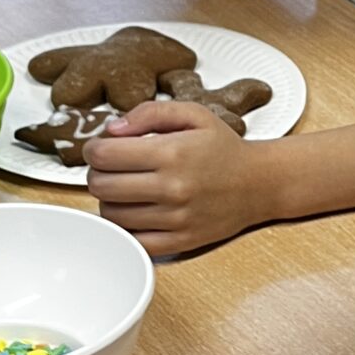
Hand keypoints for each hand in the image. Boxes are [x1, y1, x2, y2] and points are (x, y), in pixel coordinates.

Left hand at [84, 101, 264, 254]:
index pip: (104, 155)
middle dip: (97, 174)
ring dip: (110, 200)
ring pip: (113, 215)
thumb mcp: (193, 115)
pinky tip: (134, 212)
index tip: (100, 148)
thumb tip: (112, 130)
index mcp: (172, 153)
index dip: (93, 149)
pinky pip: (134, 241)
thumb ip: (150, 113)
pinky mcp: (181, 241)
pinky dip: (126, 227)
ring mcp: (176, 218)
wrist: (260, 184)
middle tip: (109, 169)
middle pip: (101, 186)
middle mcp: (172, 188)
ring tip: (124, 189)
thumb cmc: (224, 149)